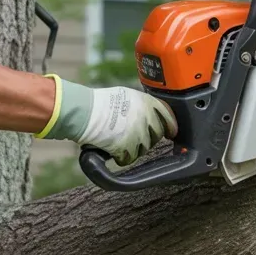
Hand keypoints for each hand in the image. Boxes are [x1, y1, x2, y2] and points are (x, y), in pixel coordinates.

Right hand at [37, 76, 177, 166]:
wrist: (85, 113)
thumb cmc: (100, 103)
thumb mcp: (127, 95)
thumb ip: (142, 105)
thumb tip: (150, 115)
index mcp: (148, 102)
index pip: (168, 116)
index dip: (170, 126)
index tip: (171, 132)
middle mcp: (147, 118)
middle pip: (157, 135)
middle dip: (148, 137)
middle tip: (132, 135)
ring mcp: (139, 134)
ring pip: (144, 148)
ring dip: (133, 147)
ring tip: (118, 139)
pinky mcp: (129, 148)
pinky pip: (129, 158)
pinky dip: (121, 156)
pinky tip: (112, 149)